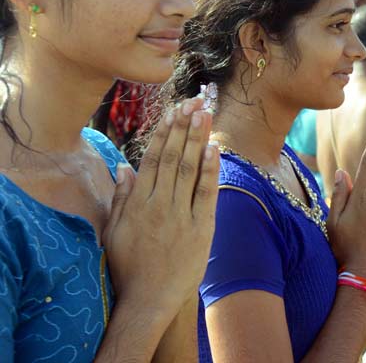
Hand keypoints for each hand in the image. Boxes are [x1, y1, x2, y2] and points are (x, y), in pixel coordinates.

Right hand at [103, 97, 219, 316]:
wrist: (149, 299)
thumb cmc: (129, 266)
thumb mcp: (114, 231)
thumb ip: (120, 197)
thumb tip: (123, 165)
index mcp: (138, 203)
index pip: (153, 159)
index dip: (164, 132)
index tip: (172, 110)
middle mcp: (159, 205)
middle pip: (172, 157)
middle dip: (183, 127)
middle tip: (193, 101)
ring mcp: (181, 216)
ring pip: (188, 170)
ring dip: (197, 139)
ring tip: (204, 113)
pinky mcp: (201, 228)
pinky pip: (206, 193)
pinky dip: (210, 169)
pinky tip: (214, 148)